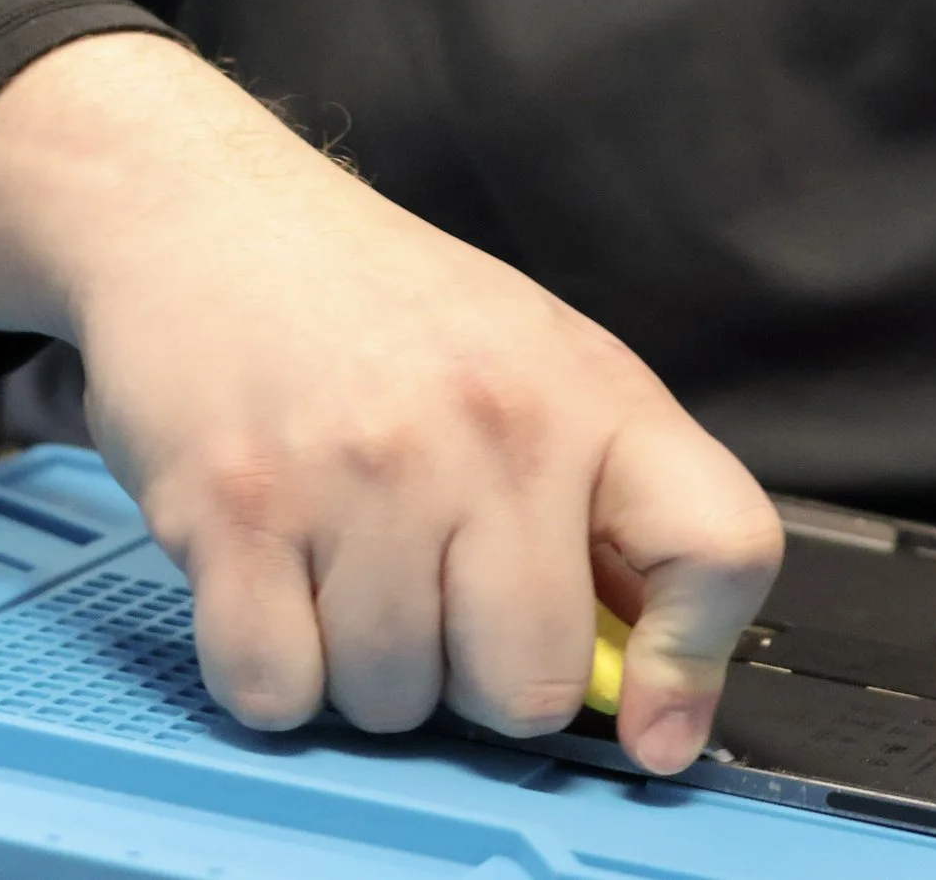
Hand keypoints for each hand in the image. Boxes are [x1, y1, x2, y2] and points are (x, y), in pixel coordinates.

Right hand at [0, 34, 780, 774]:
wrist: (215, 218)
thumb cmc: (390, 311)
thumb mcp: (547, 370)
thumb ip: (616, 515)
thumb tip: (665, 696)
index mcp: (594, 398)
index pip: (720, 549)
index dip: (696, 660)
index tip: (656, 718)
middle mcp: (494, 432)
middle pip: (534, 686)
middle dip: (487, 683)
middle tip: (448, 605)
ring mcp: (363, 475)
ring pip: (397, 702)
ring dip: (371, 673)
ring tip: (353, 569)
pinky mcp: (236, 512)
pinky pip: (277, 690)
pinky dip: (274, 672)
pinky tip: (279, 582)